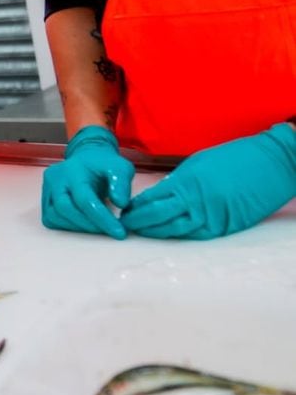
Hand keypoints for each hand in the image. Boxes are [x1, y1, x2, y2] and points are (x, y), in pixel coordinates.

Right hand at [42, 126, 133, 239]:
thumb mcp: (120, 168)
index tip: (119, 232)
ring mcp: (47, 189)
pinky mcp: (45, 200)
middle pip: (64, 208)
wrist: (88, 160)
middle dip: (88, 225)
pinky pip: (51, 219)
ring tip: (98, 226)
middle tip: (108, 231)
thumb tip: (120, 203)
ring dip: (78, 227)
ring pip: (55, 216)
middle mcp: (55, 178)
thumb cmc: (103, 165)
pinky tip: (85, 223)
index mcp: (72, 169)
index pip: (84, 198)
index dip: (102, 218)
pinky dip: (68, 225)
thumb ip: (121, 183)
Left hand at [121, 123, 295, 239]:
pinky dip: (181, 235)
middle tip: (126, 225)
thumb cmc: (234, 158)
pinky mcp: (226, 228)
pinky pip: (197, 235)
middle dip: (140, 222)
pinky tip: (169, 235)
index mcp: (186, 182)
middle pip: (158, 217)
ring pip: (176, 230)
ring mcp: (211, 217)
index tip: (126, 210)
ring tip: (142, 232)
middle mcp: (196, 202)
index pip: (152, 199)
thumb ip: (180, 181)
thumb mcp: (198, 163)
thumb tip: (164, 193)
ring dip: (156, 232)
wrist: (269, 165)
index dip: (137, 207)